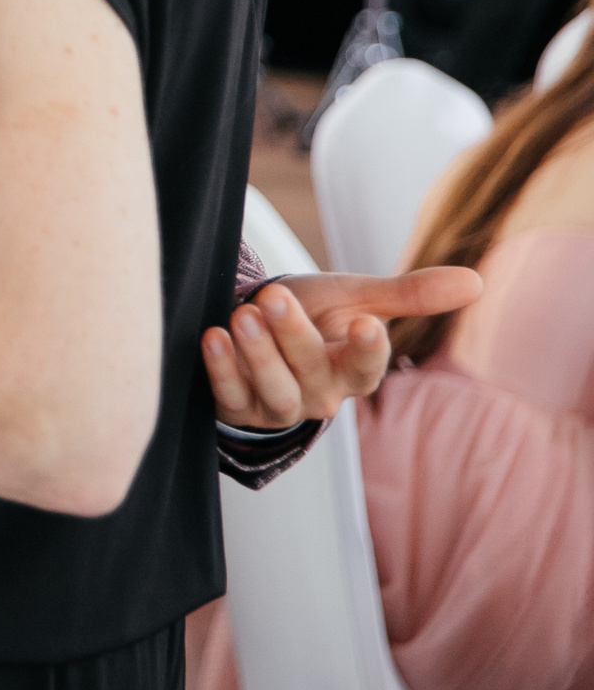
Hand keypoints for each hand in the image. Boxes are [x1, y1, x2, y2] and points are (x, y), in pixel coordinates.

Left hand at [201, 265, 481, 430]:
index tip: (365, 323)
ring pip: (273, 391)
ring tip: (241, 315)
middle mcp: (319, 394)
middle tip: (274, 298)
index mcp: (353, 370)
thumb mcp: (358, 298)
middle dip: (293, 335)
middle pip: (311, 372)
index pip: (368, 368)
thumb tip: (476, 281)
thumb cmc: (316, 311)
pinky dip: (220, 368)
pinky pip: (228, 396)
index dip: (368, 350)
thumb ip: (410, 294)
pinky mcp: (237, 409)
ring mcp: (278, 406)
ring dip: (257, 355)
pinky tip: (213, 337)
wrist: (260, 322)